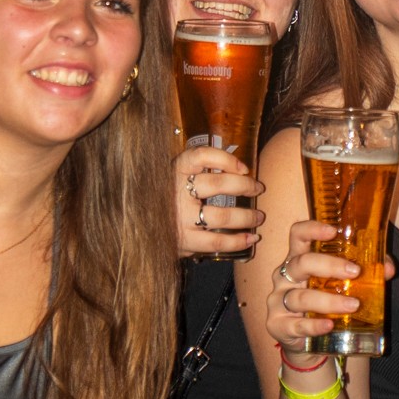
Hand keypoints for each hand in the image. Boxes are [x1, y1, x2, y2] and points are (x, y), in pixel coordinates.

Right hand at [176, 136, 263, 255]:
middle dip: (245, 186)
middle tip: (259, 188)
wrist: (139, 227)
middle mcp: (176, 192)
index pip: (201, 156)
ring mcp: (180, 218)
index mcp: (174, 171)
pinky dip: (238, 240)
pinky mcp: (184, 241)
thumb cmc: (166, 198)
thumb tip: (238, 169)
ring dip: (246, 216)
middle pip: (217, 184)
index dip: (225, 159)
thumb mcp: (174, 178)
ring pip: (222, 215)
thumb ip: (197, 171)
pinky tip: (250, 238)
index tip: (244, 167)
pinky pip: (217, 241)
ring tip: (259, 217)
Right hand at [266, 218, 381, 353]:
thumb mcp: (343, 286)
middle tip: (354, 272)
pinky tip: (329, 325)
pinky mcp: (278, 325)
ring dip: (328, 300)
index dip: (312, 229)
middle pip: (302, 263)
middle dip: (329, 265)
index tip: (332, 231)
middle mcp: (285, 276)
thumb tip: (388, 268)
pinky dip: (314, 325)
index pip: (298, 235)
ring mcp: (278, 300)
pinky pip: (296, 325)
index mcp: (299, 259)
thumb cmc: (326, 305)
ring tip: (353, 305)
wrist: (312, 346)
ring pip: (300, 296)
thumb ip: (366, 273)